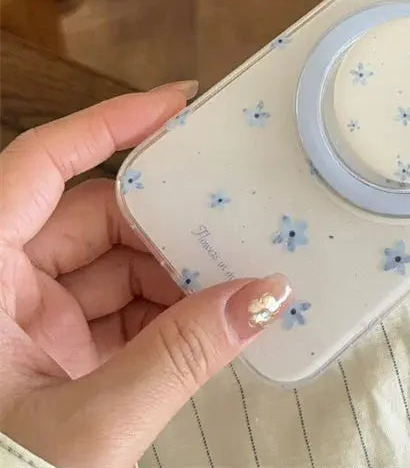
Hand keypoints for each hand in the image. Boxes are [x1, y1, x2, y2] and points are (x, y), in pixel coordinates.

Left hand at [0, 84, 290, 467]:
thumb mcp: (89, 428)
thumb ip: (180, 358)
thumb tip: (263, 296)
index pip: (42, 165)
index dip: (109, 124)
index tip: (178, 104)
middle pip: (95, 219)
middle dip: (168, 224)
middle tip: (236, 222)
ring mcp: (24, 324)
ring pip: (112, 269)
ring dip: (174, 276)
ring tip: (234, 283)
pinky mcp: (48, 358)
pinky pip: (116, 313)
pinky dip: (164, 315)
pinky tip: (209, 323)